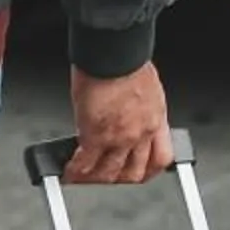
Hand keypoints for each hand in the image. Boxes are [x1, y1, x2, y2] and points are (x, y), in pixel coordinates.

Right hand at [65, 61, 173, 184]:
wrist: (115, 50)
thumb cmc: (127, 57)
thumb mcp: (145, 85)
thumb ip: (137, 103)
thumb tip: (123, 107)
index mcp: (157, 118)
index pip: (160, 158)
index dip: (148, 171)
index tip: (138, 172)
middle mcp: (141, 132)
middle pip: (134, 172)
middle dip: (118, 179)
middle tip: (105, 177)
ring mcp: (119, 137)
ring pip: (109, 173)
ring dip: (94, 178)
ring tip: (82, 177)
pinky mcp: (95, 135)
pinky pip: (85, 162)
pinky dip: (75, 170)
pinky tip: (68, 171)